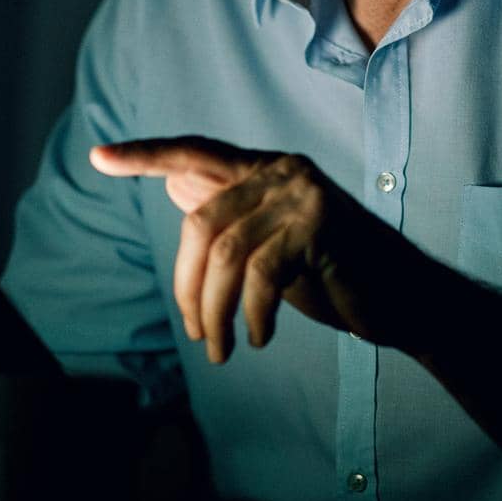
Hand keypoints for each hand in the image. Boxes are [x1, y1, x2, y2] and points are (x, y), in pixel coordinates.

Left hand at [90, 136, 437, 362]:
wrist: (404, 300)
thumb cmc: (334, 276)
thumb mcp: (271, 247)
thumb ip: (230, 219)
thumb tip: (175, 189)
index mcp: (266, 168)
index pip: (193, 151)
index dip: (144, 155)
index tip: (97, 157)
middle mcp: (282, 169)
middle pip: (200, 223)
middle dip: (186, 287)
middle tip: (195, 334)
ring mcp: (302, 193)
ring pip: (226, 254)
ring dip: (213, 312)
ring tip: (221, 349)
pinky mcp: (320, 225)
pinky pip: (261, 275)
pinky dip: (253, 315)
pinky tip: (260, 337)